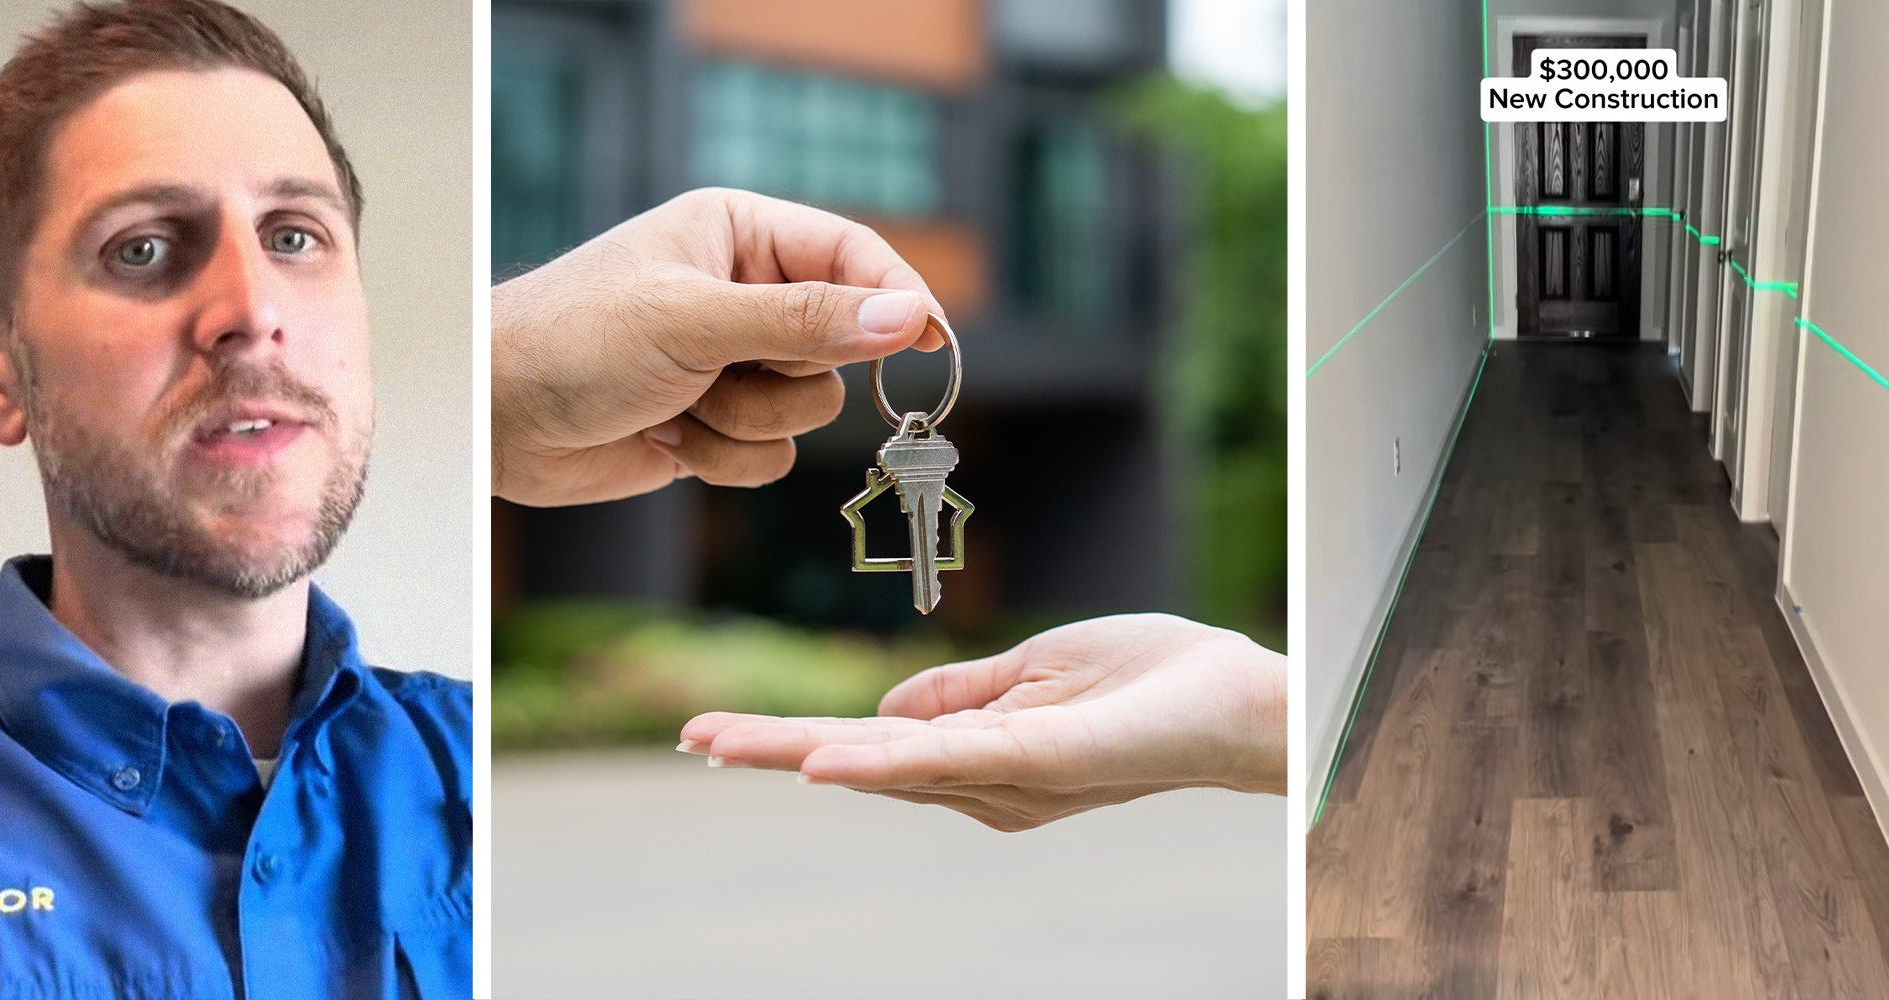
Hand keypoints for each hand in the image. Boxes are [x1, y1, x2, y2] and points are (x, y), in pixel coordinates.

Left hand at [492, 187, 946, 505]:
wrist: (496, 420)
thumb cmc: (571, 340)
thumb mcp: (694, 320)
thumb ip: (805, 321)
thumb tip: (905, 316)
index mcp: (739, 234)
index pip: (854, 256)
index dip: (897, 299)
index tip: (933, 342)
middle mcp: (745, 294)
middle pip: (840, 347)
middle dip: (785, 375)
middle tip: (724, 370)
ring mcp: (732, 363)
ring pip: (810, 412)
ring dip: (746, 422)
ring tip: (679, 404)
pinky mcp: (717, 425)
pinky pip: (773, 457)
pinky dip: (724, 460)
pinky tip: (666, 437)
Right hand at [679, 613, 1285, 831]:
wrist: (1242, 698)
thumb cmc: (1153, 680)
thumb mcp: (1036, 670)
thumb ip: (960, 693)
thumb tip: (882, 712)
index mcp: (979, 751)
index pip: (870, 743)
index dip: (797, 737)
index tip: (721, 731)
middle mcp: (984, 781)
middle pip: (860, 761)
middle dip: (771, 750)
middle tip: (692, 738)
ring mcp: (1007, 777)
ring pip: (886, 763)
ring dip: (798, 751)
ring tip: (719, 741)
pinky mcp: (1039, 763)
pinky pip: (949, 762)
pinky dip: (880, 760)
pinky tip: (824, 759)